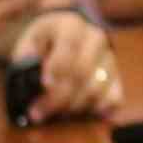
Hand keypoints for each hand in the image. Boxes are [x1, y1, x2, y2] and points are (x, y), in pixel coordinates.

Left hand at [4, 9, 118, 117]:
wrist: (67, 38)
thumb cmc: (43, 43)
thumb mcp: (29, 41)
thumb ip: (25, 55)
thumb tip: (25, 73)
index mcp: (71, 25)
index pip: (69, 45)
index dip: (58, 66)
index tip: (45, 84)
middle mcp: (95, 39)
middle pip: (81, 72)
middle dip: (58, 98)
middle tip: (37, 114)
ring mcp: (109, 59)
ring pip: (96, 90)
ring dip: (72, 109)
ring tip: (52, 117)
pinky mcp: (117, 79)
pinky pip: (113, 100)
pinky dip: (95, 112)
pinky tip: (76, 116)